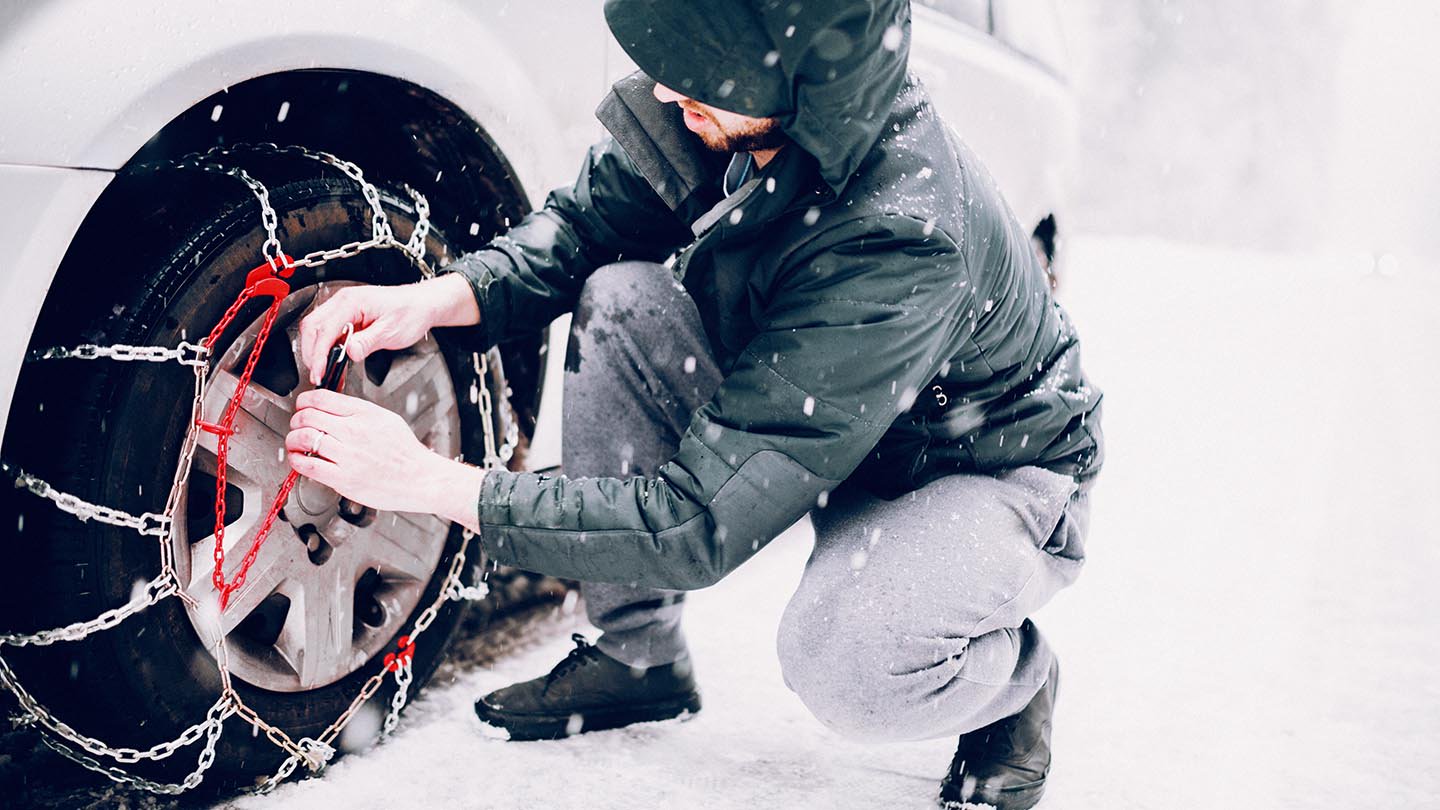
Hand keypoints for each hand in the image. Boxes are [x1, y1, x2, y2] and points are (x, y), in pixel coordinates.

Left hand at [286, 389, 484, 530]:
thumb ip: (358, 411)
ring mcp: (348, 455)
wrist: (420, 479)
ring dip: (292, 439)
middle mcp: (354, 431)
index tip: (302, 407)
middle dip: (296, 420)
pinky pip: (308, 465)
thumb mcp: (386, 419)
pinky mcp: (343, 479)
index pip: (321, 398)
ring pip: (303, 438)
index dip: (304, 401)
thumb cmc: (406, 453)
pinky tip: (299, 459)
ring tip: (295, 442)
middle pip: (307, 416)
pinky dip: (296, 460)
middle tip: (296, 425)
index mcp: (364, 413)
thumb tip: (331, 406)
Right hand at [298, 274, 479, 384]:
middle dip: (311, 353)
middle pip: (312, 327)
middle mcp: (343, 301)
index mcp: (351, 302)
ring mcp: (343, 307)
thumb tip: (349, 352)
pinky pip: (328, 331)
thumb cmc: (410, 312)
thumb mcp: (391, 331)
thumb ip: (368, 342)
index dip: (318, 355)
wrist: (422, 304)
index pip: (324, 330)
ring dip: (316, 350)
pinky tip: (332, 361)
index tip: (318, 373)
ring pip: (316, 328)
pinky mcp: (347, 315)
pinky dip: (326, 347)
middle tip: (318, 374)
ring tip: (324, 371)